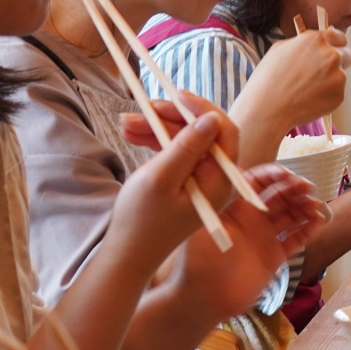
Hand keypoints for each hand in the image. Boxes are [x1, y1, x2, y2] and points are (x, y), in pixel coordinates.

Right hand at [110, 103, 238, 273]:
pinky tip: (131, 135)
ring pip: (186, 141)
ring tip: (124, 124)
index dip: (203, 110)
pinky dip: (155, 142)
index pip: (225, 133)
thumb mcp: (162, 178)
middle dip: (172, 118)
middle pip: (203, 134)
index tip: (176, 96)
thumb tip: (212, 118)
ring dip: (157, 128)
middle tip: (140, 109)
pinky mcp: (187, 182)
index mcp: (221, 181)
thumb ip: (187, 147)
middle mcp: (218, 180)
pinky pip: (176, 153)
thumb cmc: (142, 220)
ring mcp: (202, 181)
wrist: (128, 253)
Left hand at [173, 163, 330, 318]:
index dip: (274, 175)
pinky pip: (296, 239)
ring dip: (305, 207)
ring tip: (315, 206)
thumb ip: (214, 200)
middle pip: (279, 196)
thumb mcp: (202, 226)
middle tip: (308, 188)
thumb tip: (215, 167)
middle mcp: (252, 219)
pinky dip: (309, 229)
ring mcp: (265, 237)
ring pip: (291, 215)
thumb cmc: (196, 262)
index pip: (257, 183)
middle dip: (294, 189)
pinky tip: (319, 222)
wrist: (203, 299)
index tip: (288, 174)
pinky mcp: (275, 256)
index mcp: (235, 208)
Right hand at [235, 25, 350, 137]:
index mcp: (316, 40)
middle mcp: (331, 55)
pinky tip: (309, 99)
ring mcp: (338, 76)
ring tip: (307, 89)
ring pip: (341, 75)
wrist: (268, 107)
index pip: (339, 36)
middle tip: (324, 71)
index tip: (335, 48)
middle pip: (347, 54)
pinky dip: (327, 96)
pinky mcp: (339, 95)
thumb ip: (303, 44)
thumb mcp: (280, 49)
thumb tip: (314, 45)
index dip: (336, 43)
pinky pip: (337, 92)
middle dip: (339, 61)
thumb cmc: (268, 79)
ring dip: (330, 80)